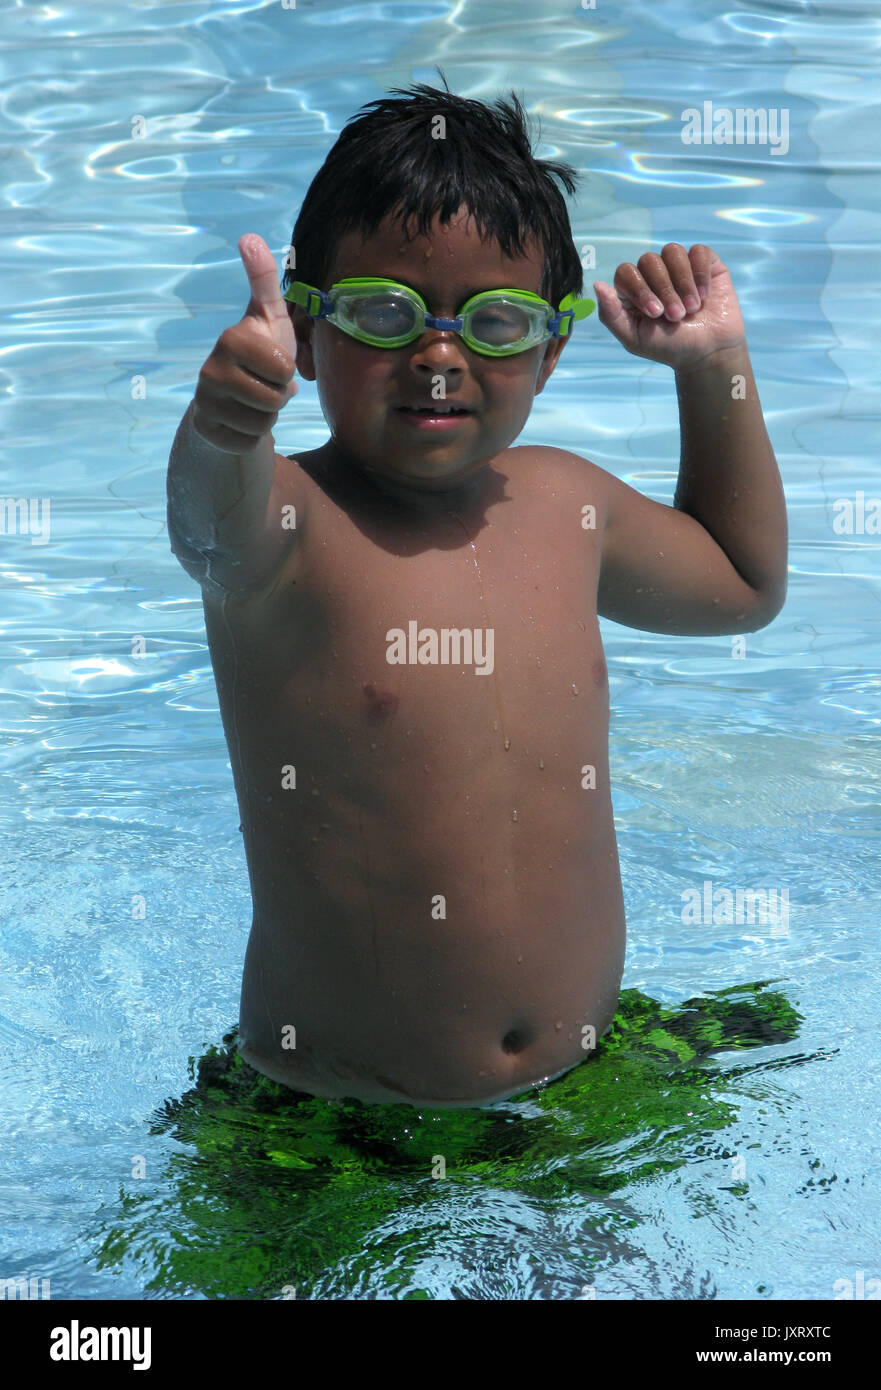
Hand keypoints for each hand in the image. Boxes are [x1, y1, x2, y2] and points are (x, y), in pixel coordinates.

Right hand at [191, 233, 297, 453]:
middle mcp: (210, 369)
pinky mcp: (206, 430)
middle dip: (278, 396)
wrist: (233, 397)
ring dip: (267, 416)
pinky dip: (252, 435)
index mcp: (231, 339)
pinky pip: (248, 442)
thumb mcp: (268, 317)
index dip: (286, 371)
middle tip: (264, 385)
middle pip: (275, 399)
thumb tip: (249, 236)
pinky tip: (242, 419)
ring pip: (263, 423)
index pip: (284, 369)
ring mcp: (204, 402)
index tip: (272, 363)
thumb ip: (264, 280)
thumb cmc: (260, 353)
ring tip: (255, 400)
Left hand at [592, 243, 745, 372]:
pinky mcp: (703, 264)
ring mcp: (678, 266)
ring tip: (692, 308)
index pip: (625, 272)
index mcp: (632, 291)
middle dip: (664, 290)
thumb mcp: (634, 338)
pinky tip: (704, 296)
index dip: (639, 288)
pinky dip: (700, 274)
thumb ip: (611, 315)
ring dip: (682, 282)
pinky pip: (699, 251)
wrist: (708, 352)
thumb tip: (596, 284)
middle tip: (676, 316)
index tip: (655, 313)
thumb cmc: (669, 347)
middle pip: (649, 260)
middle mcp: (653, 274)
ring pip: (673, 252)